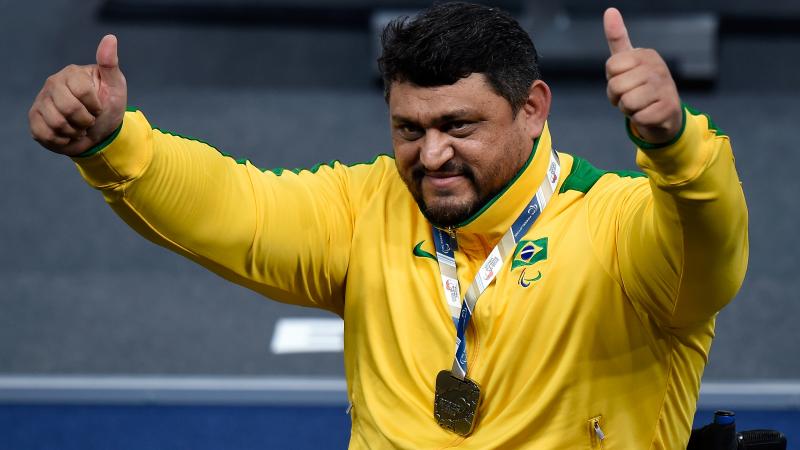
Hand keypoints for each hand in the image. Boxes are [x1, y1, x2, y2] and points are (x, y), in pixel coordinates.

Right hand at [29, 35, 126, 155]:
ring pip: (57, 123)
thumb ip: (110, 64)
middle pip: (69, 109)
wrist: (99, 131)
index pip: (83, 92)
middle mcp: (53, 83)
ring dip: (75, 131)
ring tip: (79, 126)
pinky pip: (46, 134)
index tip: (98, 107)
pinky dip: (63, 140)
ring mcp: (41, 101)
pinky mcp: (34, 119)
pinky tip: (68, 134)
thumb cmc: (107, 105)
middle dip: (86, 121)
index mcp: (72, 73)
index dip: (95, 106)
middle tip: (89, 119)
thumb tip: (110, 38)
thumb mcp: (115, 86)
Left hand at [604, 8, 682, 144]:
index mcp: (646, 54)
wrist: (664, 115)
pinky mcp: (668, 109)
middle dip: (618, 97)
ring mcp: (665, 88)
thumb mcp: (628, 62)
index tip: (624, 81)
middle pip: (616, 86)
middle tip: (631, 96)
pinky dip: (639, 120)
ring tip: (640, 105)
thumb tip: (610, 10)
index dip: (612, 80)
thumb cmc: (641, 86)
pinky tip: (648, 114)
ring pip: (627, 102)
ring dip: (628, 110)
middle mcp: (658, 67)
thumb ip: (617, 38)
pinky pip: (638, 118)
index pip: (611, 67)